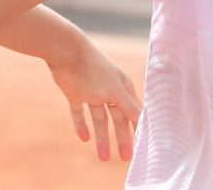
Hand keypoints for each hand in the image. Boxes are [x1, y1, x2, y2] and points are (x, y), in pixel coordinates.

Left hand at [47, 42, 141, 161]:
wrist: (66, 53)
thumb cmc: (95, 70)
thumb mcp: (115, 92)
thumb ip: (130, 108)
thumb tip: (146, 122)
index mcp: (122, 88)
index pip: (134, 112)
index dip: (138, 129)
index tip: (143, 147)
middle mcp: (109, 91)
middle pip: (117, 119)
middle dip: (121, 138)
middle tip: (125, 159)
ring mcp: (92, 92)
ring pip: (99, 119)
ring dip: (102, 138)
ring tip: (103, 158)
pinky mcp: (75, 94)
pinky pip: (79, 113)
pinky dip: (81, 125)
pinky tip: (84, 138)